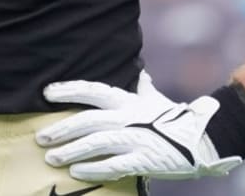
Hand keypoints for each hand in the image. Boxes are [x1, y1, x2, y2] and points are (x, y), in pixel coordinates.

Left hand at [36, 71, 241, 181]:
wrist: (203, 137)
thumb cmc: (176, 118)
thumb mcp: (157, 99)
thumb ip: (144, 88)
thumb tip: (142, 73)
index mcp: (128, 101)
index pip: (92, 91)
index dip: (68, 90)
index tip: (47, 92)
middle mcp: (127, 118)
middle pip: (87, 121)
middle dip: (61, 129)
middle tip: (41, 138)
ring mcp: (134, 139)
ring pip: (95, 144)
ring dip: (71, 151)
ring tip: (52, 157)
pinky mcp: (142, 160)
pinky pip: (113, 166)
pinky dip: (93, 169)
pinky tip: (76, 172)